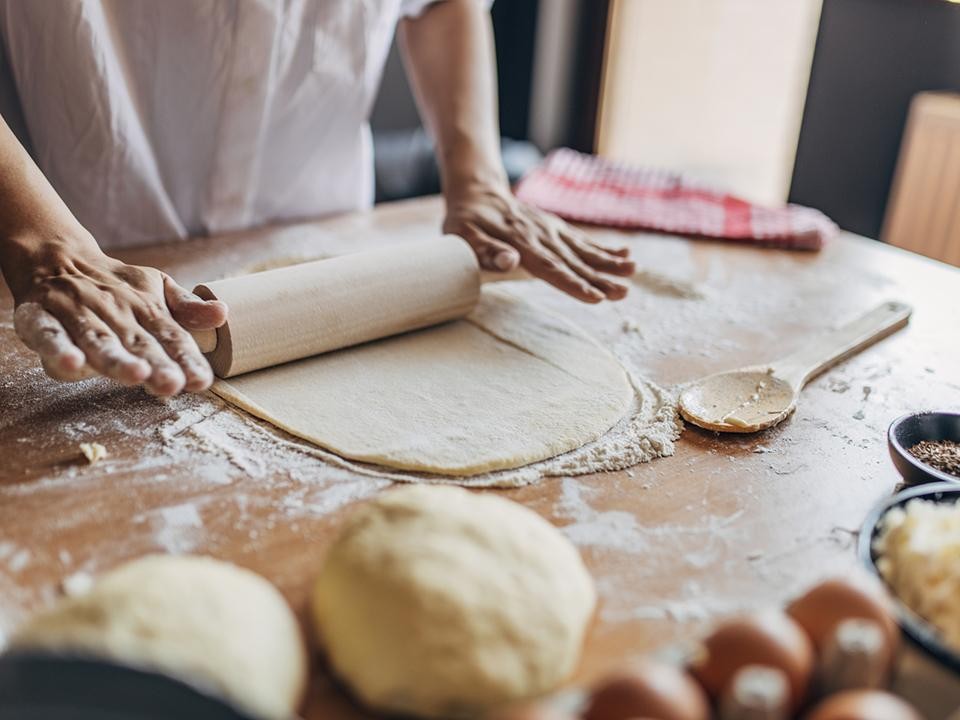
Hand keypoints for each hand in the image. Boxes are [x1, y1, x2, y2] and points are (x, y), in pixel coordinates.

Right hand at [4, 230, 226, 394]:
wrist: (57, 256)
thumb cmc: (117, 286)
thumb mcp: (157, 291)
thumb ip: (187, 309)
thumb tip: (223, 314)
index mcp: (146, 308)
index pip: (171, 336)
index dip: (186, 358)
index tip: (202, 380)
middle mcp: (114, 311)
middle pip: (137, 342)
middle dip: (156, 364)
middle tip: (172, 384)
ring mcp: (77, 313)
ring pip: (98, 340)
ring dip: (115, 359)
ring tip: (135, 375)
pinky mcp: (39, 317)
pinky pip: (49, 334)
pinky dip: (58, 349)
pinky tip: (72, 365)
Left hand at [443, 182, 634, 302]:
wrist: (476, 191)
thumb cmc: (465, 222)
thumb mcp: (463, 237)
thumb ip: (485, 251)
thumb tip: (510, 262)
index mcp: (520, 244)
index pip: (550, 268)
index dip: (573, 284)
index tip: (595, 297)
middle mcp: (541, 236)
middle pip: (573, 262)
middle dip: (600, 278)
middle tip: (623, 293)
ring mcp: (551, 231)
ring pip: (583, 250)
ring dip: (609, 262)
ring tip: (633, 272)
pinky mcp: (555, 228)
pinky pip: (582, 240)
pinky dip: (604, 248)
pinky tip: (626, 254)